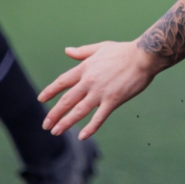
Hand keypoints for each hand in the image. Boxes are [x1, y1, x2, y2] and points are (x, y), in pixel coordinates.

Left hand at [38, 40, 165, 138]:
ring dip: (66, 122)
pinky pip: (99, 118)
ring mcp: (100, 92)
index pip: (62, 82)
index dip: (50, 91)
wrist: (143, 57)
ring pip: (78, 111)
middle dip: (54, 113)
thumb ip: (83, 52)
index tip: (41, 99)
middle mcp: (89, 81)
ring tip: (56, 131)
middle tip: (46, 125)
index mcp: (85, 68)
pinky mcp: (113, 101)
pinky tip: (82, 135)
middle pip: (66, 100)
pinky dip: (90, 127)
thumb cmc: (123, 51)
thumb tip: (67, 51)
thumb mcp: (100, 47)